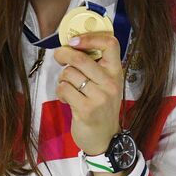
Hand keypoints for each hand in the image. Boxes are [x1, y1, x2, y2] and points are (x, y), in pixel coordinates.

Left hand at [54, 33, 124, 158]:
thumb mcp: (106, 84)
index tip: (75, 40)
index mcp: (116, 72)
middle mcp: (111, 83)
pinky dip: (60, 92)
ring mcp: (99, 97)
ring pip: (69, 74)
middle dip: (63, 54)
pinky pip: (64, 89)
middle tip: (59, 57)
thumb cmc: (101, 108)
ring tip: (68, 87)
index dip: (90, 37)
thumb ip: (95, 66)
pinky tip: (67, 99)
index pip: (110, 44)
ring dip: (62, 79)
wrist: (105, 138)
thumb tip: (72, 45)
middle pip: (81, 58)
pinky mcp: (86, 110)